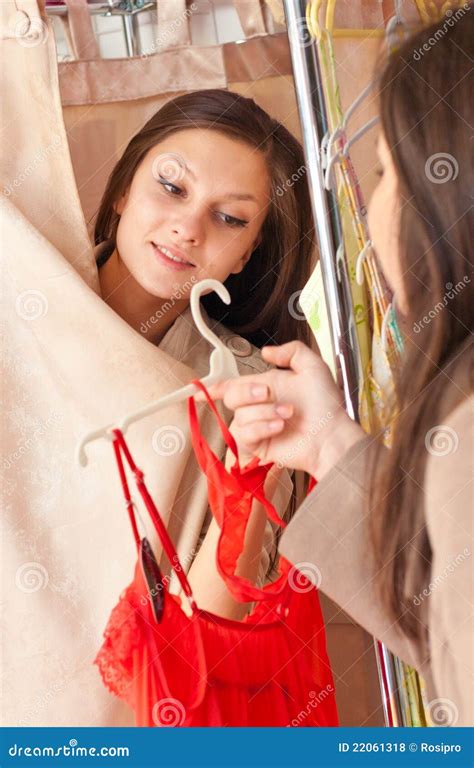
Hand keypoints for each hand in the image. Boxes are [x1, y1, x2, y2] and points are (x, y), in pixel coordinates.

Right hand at [197, 341, 364, 478]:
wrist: (332, 435)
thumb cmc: (327, 405)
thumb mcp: (313, 367)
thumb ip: (291, 351)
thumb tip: (265, 351)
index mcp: (266, 387)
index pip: (233, 385)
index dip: (215, 387)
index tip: (199, 390)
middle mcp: (258, 407)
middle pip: (232, 396)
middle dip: (248, 392)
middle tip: (268, 392)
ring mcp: (257, 427)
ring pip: (240, 416)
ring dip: (264, 412)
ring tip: (287, 415)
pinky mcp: (258, 446)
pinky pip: (244, 434)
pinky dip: (261, 427)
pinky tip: (279, 427)